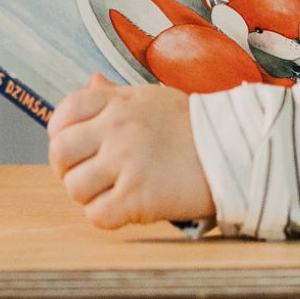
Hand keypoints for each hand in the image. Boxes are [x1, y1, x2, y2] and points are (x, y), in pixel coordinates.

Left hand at [48, 73, 215, 228]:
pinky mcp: (139, 197)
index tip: (76, 149)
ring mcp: (127, 163)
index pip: (65, 111)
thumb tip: (91, 81)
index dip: (60, 133)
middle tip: (90, 177)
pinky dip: (107, 217)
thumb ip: (116, 95)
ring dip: (89, 196)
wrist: (239, 153)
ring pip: (74, 187)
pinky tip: (127, 209)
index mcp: (119, 103)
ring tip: (113, 193)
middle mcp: (117, 130)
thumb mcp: (154, 98)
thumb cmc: (196, 128)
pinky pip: (97, 215)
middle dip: (68, 169)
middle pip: (60, 152)